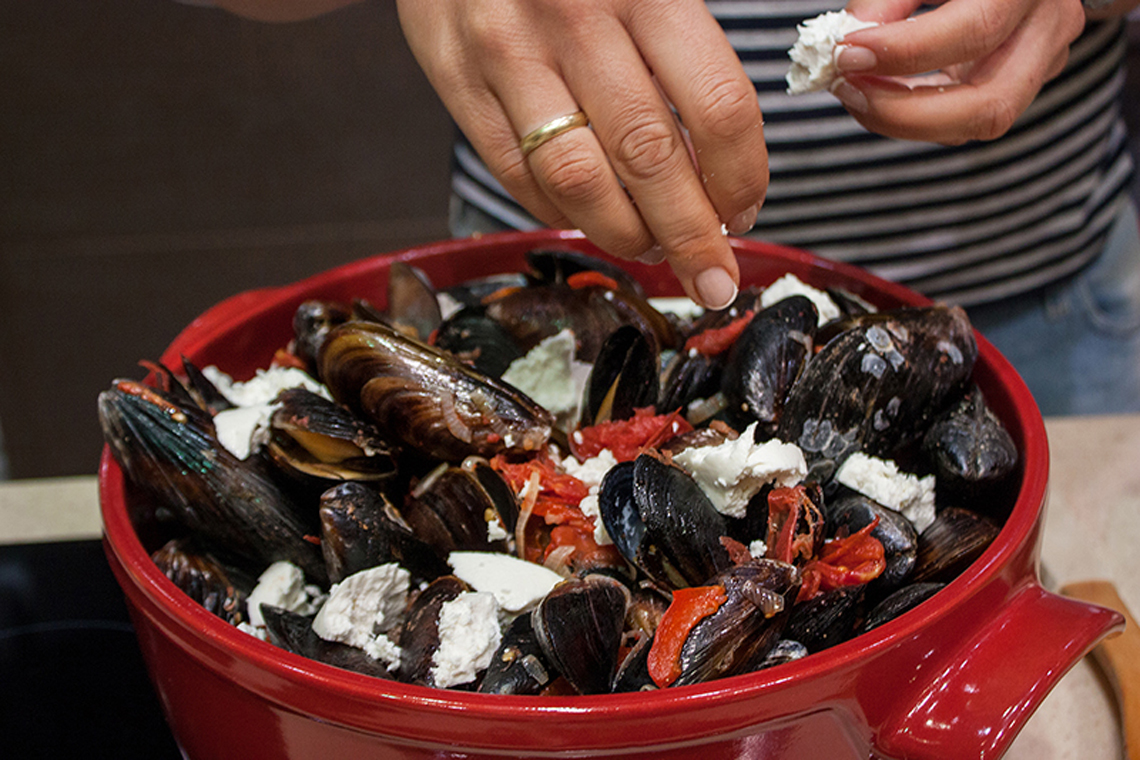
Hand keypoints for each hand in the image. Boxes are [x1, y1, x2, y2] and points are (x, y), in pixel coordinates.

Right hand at [396, 0, 768, 308]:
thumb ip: (684, 49)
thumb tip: (718, 163)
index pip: (717, 106)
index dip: (741, 178)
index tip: (745, 214)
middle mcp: (576, 19)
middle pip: (650, 158)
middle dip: (692, 236)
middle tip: (712, 277)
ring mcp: (507, 53)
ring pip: (579, 180)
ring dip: (626, 234)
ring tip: (652, 250)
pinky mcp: (455, 79)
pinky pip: (515, 175)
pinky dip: (560, 213)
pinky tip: (590, 218)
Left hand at [832, 0, 1086, 143]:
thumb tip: (851, 47)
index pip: (975, 31)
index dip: (903, 51)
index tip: (847, 52)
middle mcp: (1050, 27)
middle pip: (989, 104)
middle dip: (904, 112)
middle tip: (847, 89)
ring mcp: (1044, 61)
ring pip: (977, 123)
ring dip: (903, 119)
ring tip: (854, 91)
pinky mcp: (1021, 80)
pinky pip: (964, 115)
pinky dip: (914, 112)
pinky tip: (877, 93)